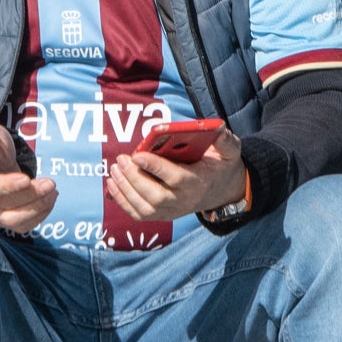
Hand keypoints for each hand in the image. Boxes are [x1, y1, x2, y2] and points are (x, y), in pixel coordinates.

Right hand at [0, 115, 58, 232]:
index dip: (8, 186)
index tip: (27, 179)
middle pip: (5, 208)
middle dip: (31, 197)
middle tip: (51, 183)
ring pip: (16, 222)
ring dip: (38, 209)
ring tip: (53, 191)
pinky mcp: (8, 218)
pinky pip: (24, 225)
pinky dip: (40, 214)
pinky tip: (50, 198)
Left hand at [107, 126, 247, 221]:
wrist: (222, 190)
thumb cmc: (220, 165)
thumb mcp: (229, 151)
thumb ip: (224, 139)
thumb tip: (214, 127)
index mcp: (199, 181)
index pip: (175, 178)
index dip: (155, 167)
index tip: (137, 155)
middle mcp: (185, 200)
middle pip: (156, 196)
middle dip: (135, 178)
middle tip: (120, 160)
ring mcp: (173, 210)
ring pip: (145, 207)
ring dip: (125, 190)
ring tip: (114, 169)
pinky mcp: (163, 215)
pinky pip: (139, 214)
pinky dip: (123, 202)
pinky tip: (112, 184)